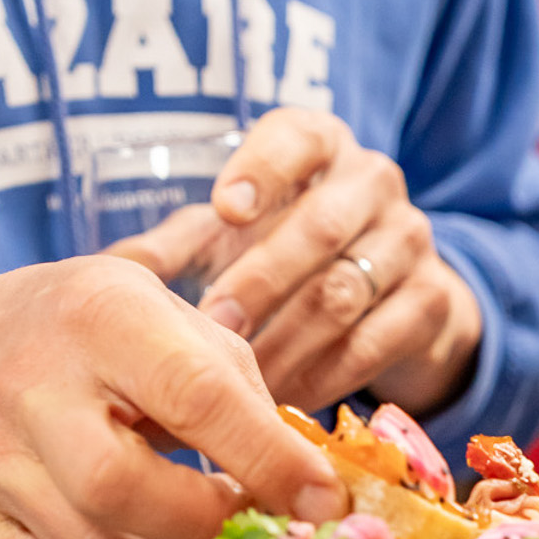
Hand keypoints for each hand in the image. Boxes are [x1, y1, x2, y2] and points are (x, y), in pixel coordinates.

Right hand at [0, 257, 346, 538]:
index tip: (323, 502)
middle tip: (246, 524)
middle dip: (207, 524)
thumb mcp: (169, 319)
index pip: (197, 395)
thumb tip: (308, 486)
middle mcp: (31, 385)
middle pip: (122, 487)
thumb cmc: (95, 335)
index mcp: (103, 316)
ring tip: (187, 530)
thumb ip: (238, 389)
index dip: (270, 459)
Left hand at [175, 108, 480, 417]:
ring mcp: (411, 241)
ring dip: (285, 342)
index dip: (263, 171)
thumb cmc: (287, 253)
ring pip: (345, 292)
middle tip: (216, 326)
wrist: (391, 297)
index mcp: (320, 145)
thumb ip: (173, 249)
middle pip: (319, 228)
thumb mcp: (230, 240)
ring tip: (240, 381)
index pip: (297, 138)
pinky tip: (285, 400)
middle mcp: (373, 181)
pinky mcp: (433, 301)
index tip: (223, 212)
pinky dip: (325, 376)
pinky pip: (375, 343)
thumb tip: (105, 276)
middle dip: (261, 281)